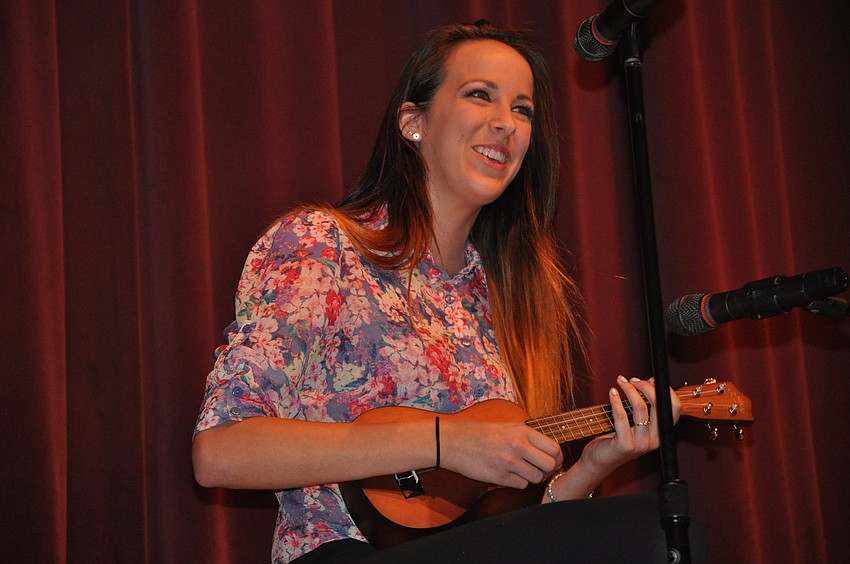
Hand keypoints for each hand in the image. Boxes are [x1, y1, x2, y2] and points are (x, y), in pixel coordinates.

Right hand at [439, 418, 563, 488]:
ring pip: (537, 478)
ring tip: (520, 471)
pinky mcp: (500, 477)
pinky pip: (521, 485)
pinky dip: (518, 483)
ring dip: (532, 478)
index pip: (554, 448)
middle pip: (550, 465)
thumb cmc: (479, 434)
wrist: (454, 441)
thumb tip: (548, 452)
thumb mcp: (507, 427)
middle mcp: (518, 445)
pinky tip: (508, 475)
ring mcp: (509, 462)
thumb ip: (527, 438)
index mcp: (522, 431)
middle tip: (539, 470)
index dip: (557, 458)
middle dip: (547, 470)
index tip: (552, 462)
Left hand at [578, 375, 680, 477]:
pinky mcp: (626, 445)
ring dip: (630, 390)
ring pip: (640, 408)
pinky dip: (616, 401)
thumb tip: (650, 381)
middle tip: (632, 380)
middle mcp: (655, 440)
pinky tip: (612, 393)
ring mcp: (641, 444)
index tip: (650, 380)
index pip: (675, 408)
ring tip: (620, 382)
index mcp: (661, 433)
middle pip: (659, 404)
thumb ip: (645, 406)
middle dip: (646, 386)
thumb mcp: (635, 422)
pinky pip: (622, 417)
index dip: (665, 390)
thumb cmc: (617, 438)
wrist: (601, 460)